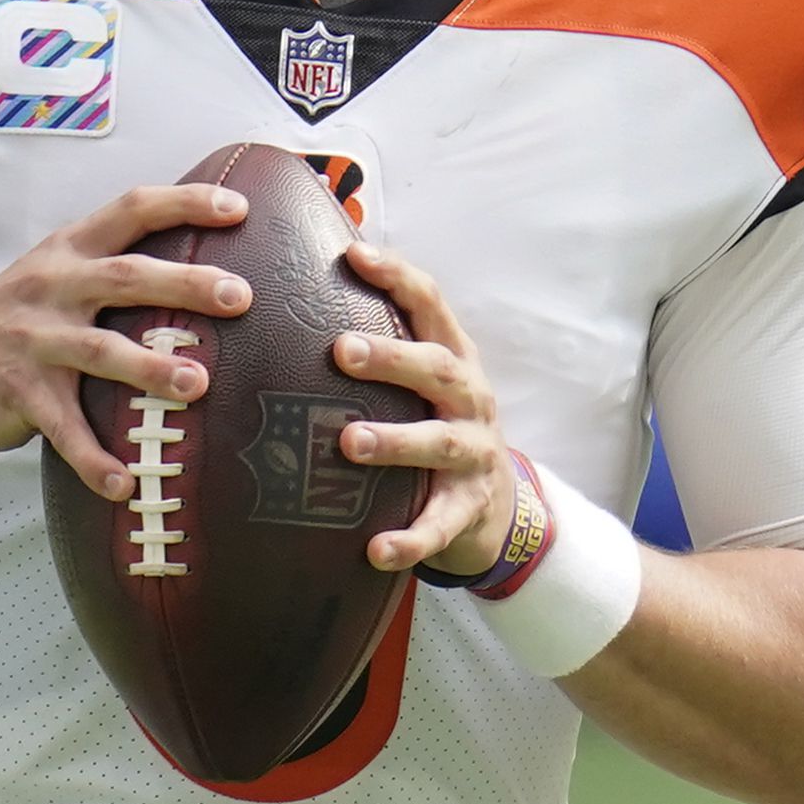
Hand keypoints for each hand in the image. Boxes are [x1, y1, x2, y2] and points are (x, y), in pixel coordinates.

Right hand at [0, 182, 252, 497]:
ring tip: (198, 385)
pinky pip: (64, 429)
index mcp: (69, 250)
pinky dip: (94, 458)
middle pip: (126, 277)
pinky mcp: (18, 392)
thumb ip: (112, 265)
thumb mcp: (55, 273)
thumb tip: (202, 268)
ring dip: (151, 369)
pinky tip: (124, 483)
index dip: (184, 203)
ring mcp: (33, 340)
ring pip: (100, 350)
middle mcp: (52, 286)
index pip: (131, 210)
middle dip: (186, 284)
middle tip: (240, 296)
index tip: (237, 207)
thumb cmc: (17, 319)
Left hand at [332, 242, 519, 575]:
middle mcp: (470, 400)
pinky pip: (440, 525)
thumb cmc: (438, 426)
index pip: (431, 305)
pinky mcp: (468, 509)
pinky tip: (377, 549)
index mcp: (455, 359)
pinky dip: (411, 539)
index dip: (397, 277)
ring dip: (396, 441)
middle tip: (340, 350)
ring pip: (439, 444)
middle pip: (437, 370)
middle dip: (392, 358)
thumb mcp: (425, 382)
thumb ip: (385, 344)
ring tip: (350, 443)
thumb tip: (304, 287)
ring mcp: (474, 455)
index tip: (354, 255)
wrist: (499, 507)